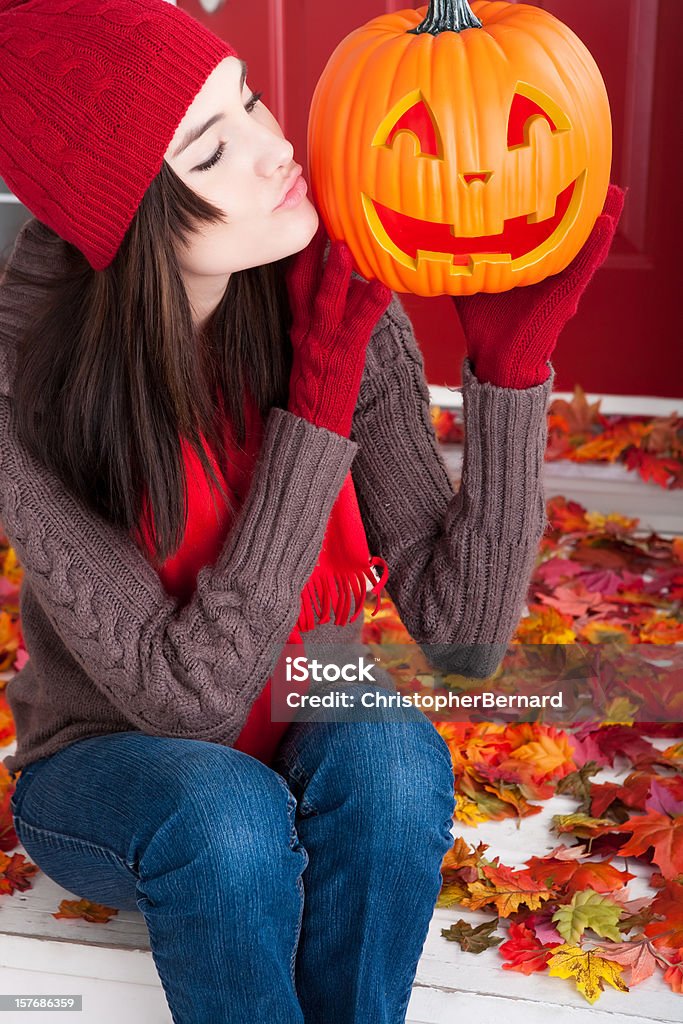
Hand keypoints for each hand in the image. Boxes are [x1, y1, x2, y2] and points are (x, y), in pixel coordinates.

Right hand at [286, 222, 391, 435]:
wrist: (313, 423)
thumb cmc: (318, 387)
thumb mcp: (310, 350)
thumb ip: (319, 320)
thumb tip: (339, 291)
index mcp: (298, 326)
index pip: (294, 282)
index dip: (301, 253)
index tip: (308, 224)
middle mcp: (306, 330)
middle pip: (303, 283)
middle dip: (311, 252)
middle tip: (320, 221)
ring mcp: (324, 343)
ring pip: (328, 301)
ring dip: (336, 274)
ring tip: (346, 248)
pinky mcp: (344, 356)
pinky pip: (358, 326)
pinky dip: (369, 305)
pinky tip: (382, 288)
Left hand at [452, 184, 626, 388]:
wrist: (496, 358)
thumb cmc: (484, 327)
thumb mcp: (468, 286)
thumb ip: (457, 266)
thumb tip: (429, 246)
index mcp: (529, 267)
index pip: (542, 231)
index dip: (550, 206)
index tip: (551, 176)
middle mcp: (549, 271)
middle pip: (568, 233)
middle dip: (580, 206)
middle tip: (592, 171)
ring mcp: (561, 281)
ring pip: (585, 244)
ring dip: (601, 217)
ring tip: (612, 190)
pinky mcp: (568, 293)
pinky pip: (586, 264)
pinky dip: (597, 242)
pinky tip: (605, 219)